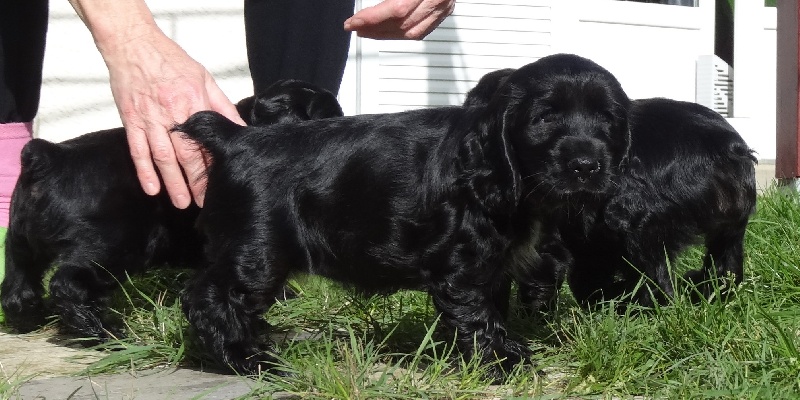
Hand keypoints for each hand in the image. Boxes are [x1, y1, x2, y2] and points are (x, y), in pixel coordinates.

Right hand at [104, 29, 244, 208]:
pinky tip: (152, 188)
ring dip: (173, 182)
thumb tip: (241, 127)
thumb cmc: (169, 59)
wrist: (133, 44)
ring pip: (163, 157)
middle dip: (196, 182)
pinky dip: (144, 170)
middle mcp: (172, 113)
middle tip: (204, 203)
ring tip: (182, 203)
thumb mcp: (204, 79)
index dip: (214, 164)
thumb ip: (222, 106)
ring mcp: (149, 118)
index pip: (207, 141)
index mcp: (193, 102)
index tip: (222, 182)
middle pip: (187, 154)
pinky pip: (138, 150)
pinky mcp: (131, 119)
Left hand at [344, 0, 454, 39]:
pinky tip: (388, 32)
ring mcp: (444, 6)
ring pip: (412, 32)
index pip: (398, 8)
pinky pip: (422, 31)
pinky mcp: (445, 10)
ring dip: (386, 35)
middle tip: (356, 26)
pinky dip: (402, 34)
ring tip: (367, 31)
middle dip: (375, 28)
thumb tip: (368, 8)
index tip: (354, 20)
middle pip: (403, 23)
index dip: (373, 17)